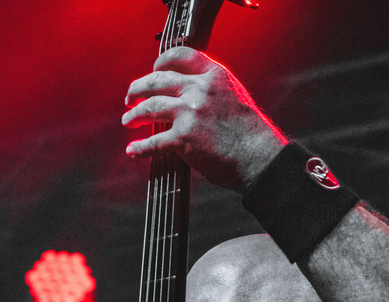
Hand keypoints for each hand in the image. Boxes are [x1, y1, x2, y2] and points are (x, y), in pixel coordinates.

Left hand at [122, 46, 285, 189]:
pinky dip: (140, 148)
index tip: (153, 70)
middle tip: (130, 97)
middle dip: (138, 88)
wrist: (260, 157)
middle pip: (157, 81)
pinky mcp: (184, 139)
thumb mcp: (234, 97)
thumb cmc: (251, 134)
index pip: (180, 56)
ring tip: (128, 120)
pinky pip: (154, 142)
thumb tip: (189, 96)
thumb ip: (211, 91)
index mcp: (214, 76)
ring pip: (150, 108)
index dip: (161, 63)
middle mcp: (199, 89)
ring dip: (134, 115)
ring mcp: (190, 113)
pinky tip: (133, 150)